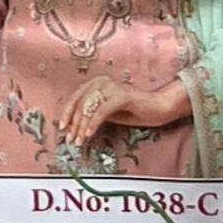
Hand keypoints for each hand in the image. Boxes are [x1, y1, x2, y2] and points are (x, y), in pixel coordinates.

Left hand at [64, 74, 190, 154]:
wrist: (159, 107)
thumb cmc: (135, 110)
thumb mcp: (110, 113)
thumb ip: (95, 114)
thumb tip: (76, 125)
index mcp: (97, 83)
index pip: (76, 97)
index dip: (67, 113)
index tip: (63, 128)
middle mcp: (102, 82)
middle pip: (80, 103)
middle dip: (73, 123)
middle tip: (70, 139)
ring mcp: (112, 87)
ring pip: (89, 107)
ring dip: (81, 126)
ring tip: (78, 140)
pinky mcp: (122, 96)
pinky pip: (102, 110)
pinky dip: (93, 123)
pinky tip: (88, 134)